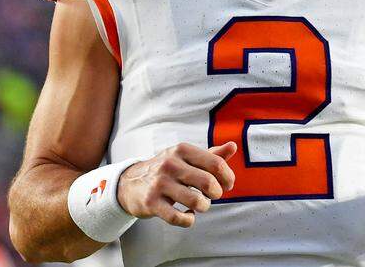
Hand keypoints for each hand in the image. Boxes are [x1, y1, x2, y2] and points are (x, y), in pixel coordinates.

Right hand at [117, 142, 236, 227]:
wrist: (131, 183)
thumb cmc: (168, 170)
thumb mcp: (186, 158)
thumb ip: (211, 155)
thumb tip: (233, 146)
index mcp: (182, 150)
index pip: (216, 163)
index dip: (228, 177)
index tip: (227, 185)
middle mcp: (170, 164)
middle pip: (208, 182)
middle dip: (217, 193)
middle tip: (213, 195)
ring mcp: (159, 183)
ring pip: (196, 201)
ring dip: (204, 206)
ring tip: (200, 204)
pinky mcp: (151, 203)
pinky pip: (178, 217)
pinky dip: (188, 219)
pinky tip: (188, 214)